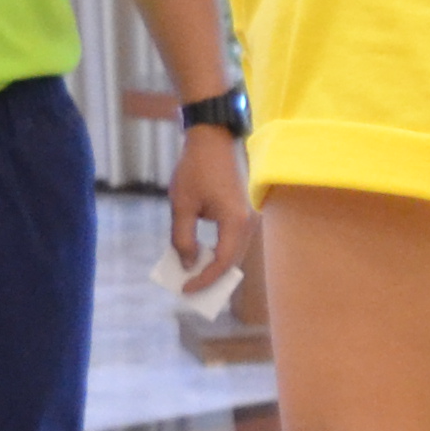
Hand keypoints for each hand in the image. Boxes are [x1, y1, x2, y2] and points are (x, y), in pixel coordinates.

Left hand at [167, 121, 255, 291]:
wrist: (212, 141)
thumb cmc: (195, 170)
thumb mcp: (182, 206)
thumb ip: (183, 238)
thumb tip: (189, 264)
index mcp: (234, 222)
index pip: (222, 262)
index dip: (204, 279)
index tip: (185, 289)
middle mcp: (247, 223)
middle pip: (233, 261)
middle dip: (211, 278)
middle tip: (189, 288)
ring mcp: (247, 218)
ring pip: (234, 252)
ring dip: (215, 266)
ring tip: (193, 275)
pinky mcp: (242, 213)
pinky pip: (233, 241)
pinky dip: (218, 252)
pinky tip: (202, 256)